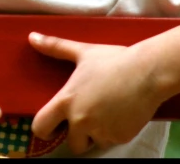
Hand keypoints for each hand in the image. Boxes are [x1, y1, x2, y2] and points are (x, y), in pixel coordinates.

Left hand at [29, 33, 162, 153]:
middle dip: (77, 135)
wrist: (148, 72)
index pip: (40, 127)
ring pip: (94, 142)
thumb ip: (55, 47)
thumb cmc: (113, 60)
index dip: (44, 128)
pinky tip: (122, 113)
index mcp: (67, 101)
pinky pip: (112, 141)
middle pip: (70, 142)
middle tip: (88, 118)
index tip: (52, 125)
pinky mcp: (120, 138)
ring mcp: (101, 131)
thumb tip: (32, 37)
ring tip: (108, 111)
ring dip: (97, 134)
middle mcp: (80, 121)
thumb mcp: (83, 52)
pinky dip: (115, 132)